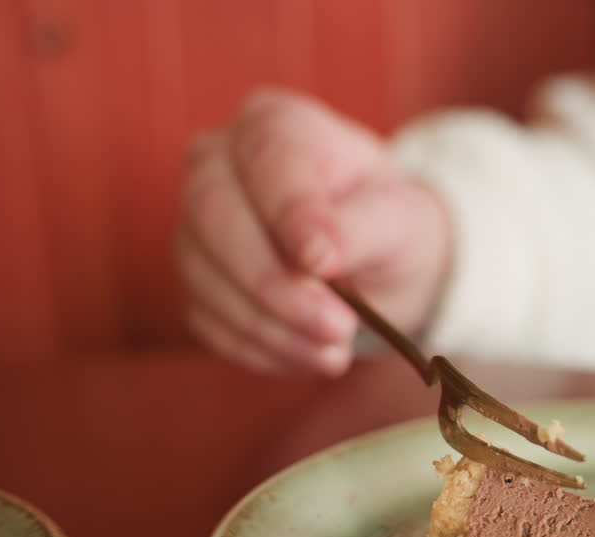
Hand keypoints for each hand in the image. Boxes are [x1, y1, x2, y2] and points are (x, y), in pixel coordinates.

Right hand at [176, 88, 449, 376]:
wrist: (377, 259)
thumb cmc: (388, 223)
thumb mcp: (398, 217)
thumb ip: (360, 227)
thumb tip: (318, 257)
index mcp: (272, 124)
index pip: (266, 161)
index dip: (290, 215)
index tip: (325, 263)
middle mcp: (217, 164)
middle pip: (214, 215)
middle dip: (273, 284)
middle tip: (337, 328)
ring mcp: (196, 224)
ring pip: (204, 275)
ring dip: (271, 328)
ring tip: (335, 352)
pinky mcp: (195, 280)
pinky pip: (207, 319)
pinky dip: (259, 348)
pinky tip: (307, 354)